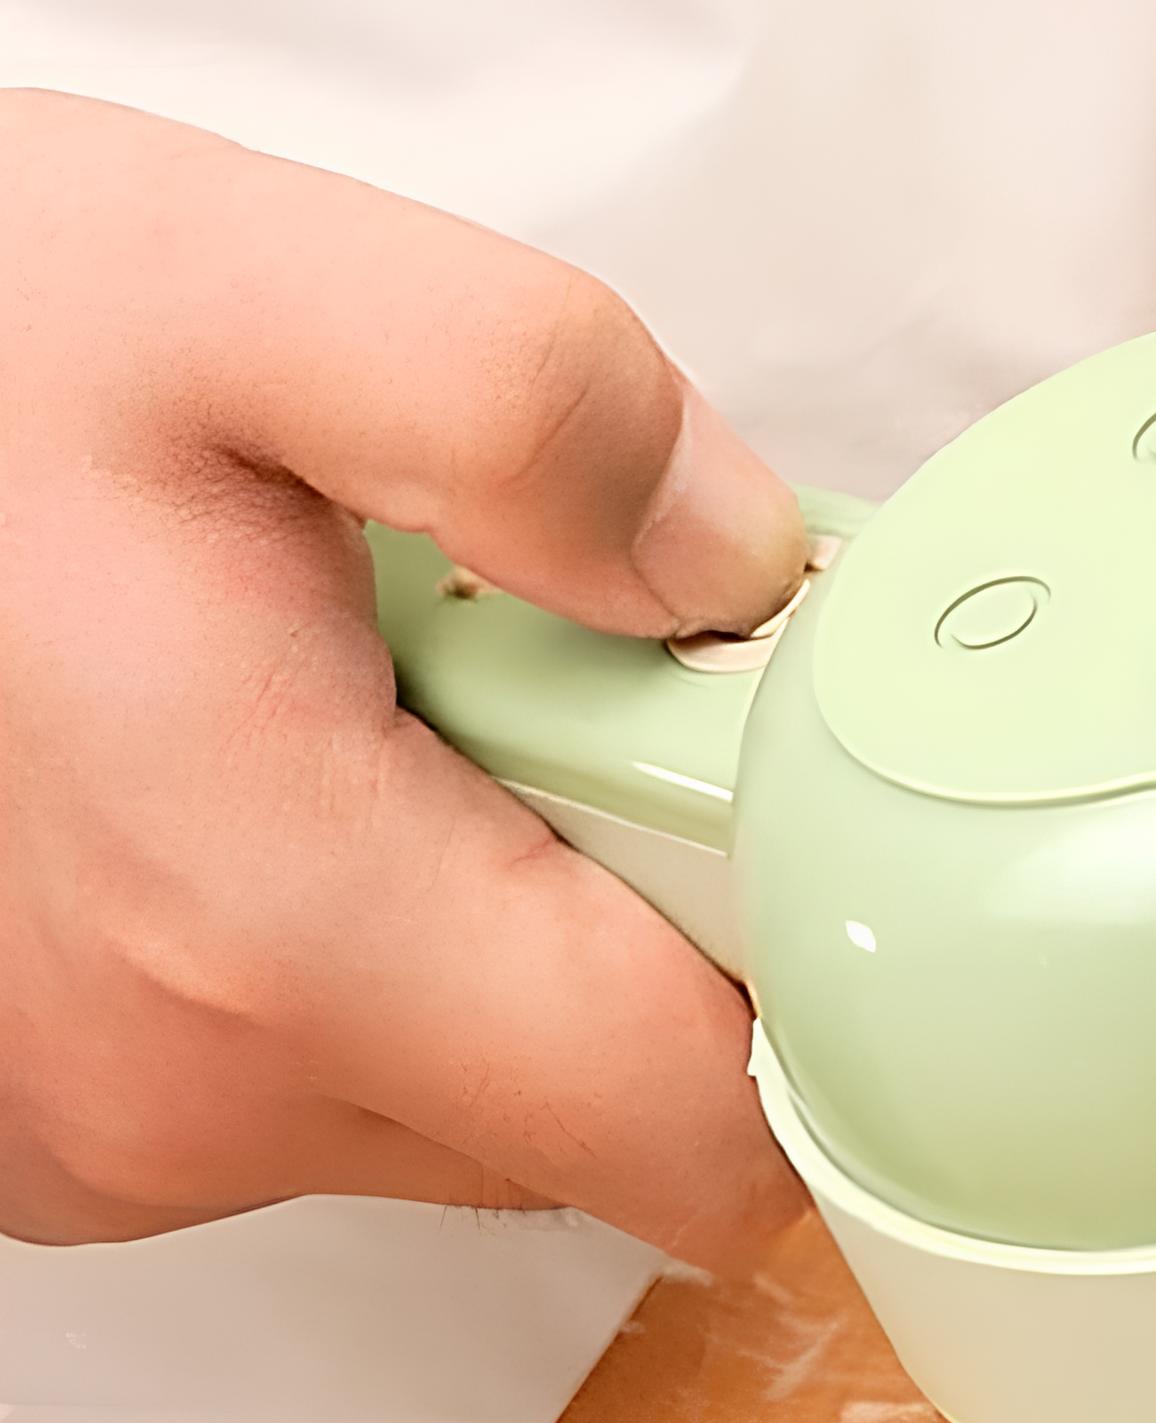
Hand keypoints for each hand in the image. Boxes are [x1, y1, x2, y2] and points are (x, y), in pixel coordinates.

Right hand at [0, 90, 809, 1259]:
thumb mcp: (221, 281)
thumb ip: (532, 406)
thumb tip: (746, 572)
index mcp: (277, 930)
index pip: (711, 1141)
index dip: (814, 997)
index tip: (776, 816)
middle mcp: (198, 1096)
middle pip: (606, 1114)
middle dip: (643, 913)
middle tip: (546, 689)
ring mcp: (116, 1139)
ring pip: (469, 1100)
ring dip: (495, 926)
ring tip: (365, 712)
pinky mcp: (68, 1131)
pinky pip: (320, 1082)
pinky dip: (355, 952)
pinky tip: (254, 781)